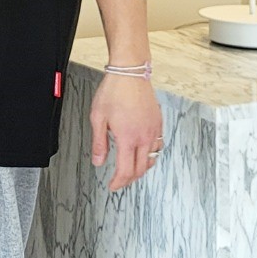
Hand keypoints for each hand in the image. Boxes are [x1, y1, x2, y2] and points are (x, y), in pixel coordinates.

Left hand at [88, 72, 163, 190]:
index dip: (118, 182)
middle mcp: (144, 137)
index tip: (112, 185)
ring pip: (152, 159)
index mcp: (128, 138)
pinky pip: (158, 145)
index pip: (126, 171)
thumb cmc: (114, 90)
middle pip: (140, 169)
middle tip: (119, 180)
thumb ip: (99, 142)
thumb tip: (99, 162)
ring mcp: (153, 130)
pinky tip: (142, 150)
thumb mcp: (98, 117)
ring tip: (130, 167)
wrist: (130, 72)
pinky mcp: (158, 122)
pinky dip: (150, 154)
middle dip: (129, 179)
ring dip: (141, 168)